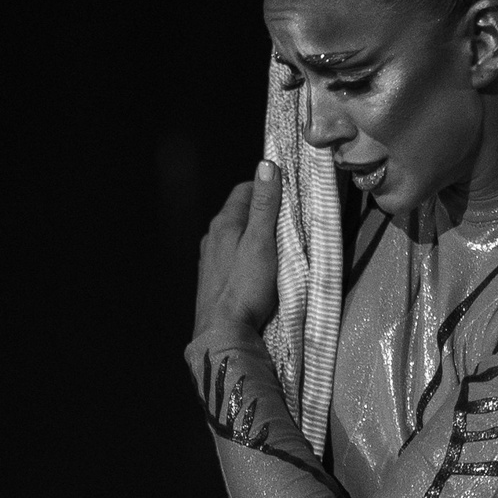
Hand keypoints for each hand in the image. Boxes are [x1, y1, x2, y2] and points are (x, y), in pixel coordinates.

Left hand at [194, 165, 280, 342]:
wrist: (224, 333)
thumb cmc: (246, 285)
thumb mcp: (262, 241)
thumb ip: (265, 205)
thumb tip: (266, 164)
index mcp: (223, 223)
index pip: (245, 189)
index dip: (268, 188)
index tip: (288, 197)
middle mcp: (211, 237)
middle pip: (241, 213)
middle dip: (264, 212)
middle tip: (289, 224)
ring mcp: (209, 260)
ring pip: (236, 236)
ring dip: (256, 236)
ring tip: (279, 247)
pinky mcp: (212, 280)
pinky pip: (232, 257)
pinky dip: (248, 255)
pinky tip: (260, 269)